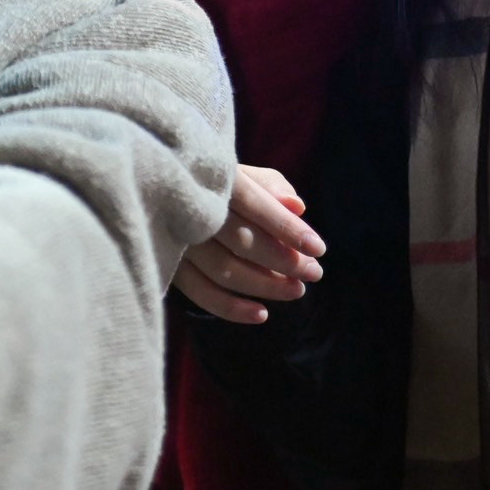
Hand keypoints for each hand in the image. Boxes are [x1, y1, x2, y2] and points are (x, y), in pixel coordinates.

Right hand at [172, 165, 324, 324]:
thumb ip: (272, 186)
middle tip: (314, 272)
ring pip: (224, 270)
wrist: (170, 194)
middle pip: (241, 240)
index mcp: (215, 180)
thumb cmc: (223, 187)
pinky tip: (262, 313)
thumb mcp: (245, 175)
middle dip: (283, 260)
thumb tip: (296, 207)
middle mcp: (193, 210)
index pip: (255, 204)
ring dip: (266, 285)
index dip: (287, 228)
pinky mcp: (172, 266)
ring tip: (297, 290)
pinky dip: (231, 309)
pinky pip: (200, 294)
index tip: (319, 248)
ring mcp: (179, 241)